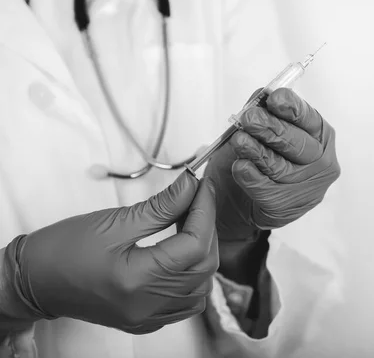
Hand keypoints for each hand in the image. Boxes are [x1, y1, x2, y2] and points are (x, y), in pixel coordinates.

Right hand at [1, 172, 218, 334]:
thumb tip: (191, 185)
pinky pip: (186, 301)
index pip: (194, 245)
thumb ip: (160, 206)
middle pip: (203, 266)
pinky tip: (183, 253)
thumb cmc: (65, 248)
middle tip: (197, 199)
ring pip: (201, 285)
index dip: (205, 211)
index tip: (203, 184)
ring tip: (190, 223)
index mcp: (138, 280)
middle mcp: (149, 306)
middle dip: (207, 228)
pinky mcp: (147, 320)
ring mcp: (149, 317)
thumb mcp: (114, 221)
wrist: (34, 281)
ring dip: (204, 252)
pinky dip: (194, 275)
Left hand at [205, 88, 340, 241]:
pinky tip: (241, 167)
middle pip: (296, 143)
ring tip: (239, 141)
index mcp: (319, 134)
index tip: (274, 99)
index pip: (308, 118)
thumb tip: (262, 94)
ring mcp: (306, 187)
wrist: (241, 197)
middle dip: (271, 128)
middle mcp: (320, 161)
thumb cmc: (257, 155)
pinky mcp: (286, 208)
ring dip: (256, 152)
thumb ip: (263, 109)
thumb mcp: (259, 127)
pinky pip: (265, 190)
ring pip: (280, 167)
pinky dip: (250, 176)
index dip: (292, 107)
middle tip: (249, 118)